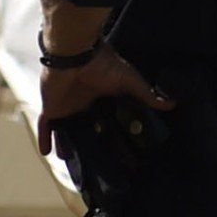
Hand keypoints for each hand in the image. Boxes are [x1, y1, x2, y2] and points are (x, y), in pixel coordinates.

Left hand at [38, 48, 172, 156]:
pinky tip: (45, 153)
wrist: (75, 54)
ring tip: (73, 162)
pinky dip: (45, 138)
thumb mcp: (130, 81)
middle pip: (85, 126)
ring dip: (67, 144)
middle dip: (89, 141)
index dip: (110, 132)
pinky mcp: (52, 108)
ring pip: (66, 130)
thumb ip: (147, 94)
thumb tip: (172, 104)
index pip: (106, 118)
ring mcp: (67, 106)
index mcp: (103, 97)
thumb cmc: (104, 64)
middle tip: (95, 161)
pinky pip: (46, 126)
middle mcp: (84, 103)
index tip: (117, 149)